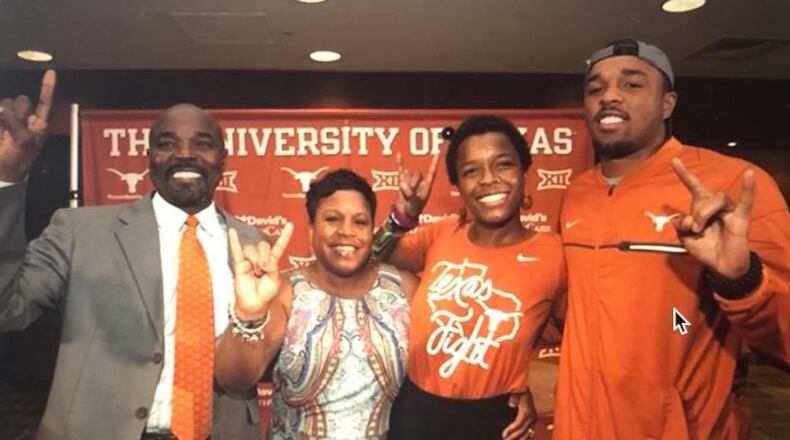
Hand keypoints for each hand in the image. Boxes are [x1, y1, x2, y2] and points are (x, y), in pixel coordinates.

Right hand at [0, 70, 55, 181]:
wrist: (2, 169)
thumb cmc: (18, 159)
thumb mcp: (22, 142)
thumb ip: (16, 123)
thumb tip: (2, 108)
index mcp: (39, 123)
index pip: (45, 101)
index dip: (47, 87)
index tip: (52, 72)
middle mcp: (27, 118)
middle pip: (20, 99)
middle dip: (16, 110)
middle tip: (13, 129)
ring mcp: (11, 118)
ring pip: (6, 102)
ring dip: (3, 115)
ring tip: (5, 133)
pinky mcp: (0, 119)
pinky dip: (0, 116)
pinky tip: (2, 130)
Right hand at [229, 224, 293, 319]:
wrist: (254, 305)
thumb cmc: (265, 295)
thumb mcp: (275, 281)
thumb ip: (273, 268)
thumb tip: (264, 260)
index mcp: (272, 262)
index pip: (279, 246)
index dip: (285, 236)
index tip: (290, 224)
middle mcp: (261, 259)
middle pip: (263, 245)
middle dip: (264, 254)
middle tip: (264, 267)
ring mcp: (249, 261)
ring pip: (251, 248)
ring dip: (254, 257)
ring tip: (255, 269)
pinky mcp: (239, 265)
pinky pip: (236, 251)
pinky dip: (234, 241)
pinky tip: (233, 232)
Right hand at [395, 151, 439, 219]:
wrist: (405, 214)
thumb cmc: (413, 210)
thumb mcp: (414, 203)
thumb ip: (409, 194)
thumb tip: (402, 184)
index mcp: (427, 186)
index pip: (432, 172)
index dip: (434, 163)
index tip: (437, 152)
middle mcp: (420, 182)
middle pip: (417, 174)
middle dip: (413, 182)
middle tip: (410, 192)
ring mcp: (411, 181)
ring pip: (409, 174)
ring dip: (406, 182)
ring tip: (405, 193)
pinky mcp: (403, 182)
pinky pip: (401, 170)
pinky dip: (400, 163)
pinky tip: (399, 154)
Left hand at [502, 390, 536, 439]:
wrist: (526, 389)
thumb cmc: (519, 392)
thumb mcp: (516, 393)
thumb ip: (514, 398)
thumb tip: (511, 404)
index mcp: (527, 412)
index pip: (518, 424)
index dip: (511, 430)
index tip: (503, 435)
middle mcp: (532, 417)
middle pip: (522, 431)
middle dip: (514, 437)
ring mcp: (534, 419)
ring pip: (527, 433)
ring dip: (520, 438)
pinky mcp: (534, 420)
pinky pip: (529, 431)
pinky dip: (524, 436)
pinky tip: (519, 439)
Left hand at [671, 158, 753, 278]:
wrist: (721, 266)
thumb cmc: (705, 250)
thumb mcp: (685, 239)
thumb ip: (680, 226)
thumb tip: (684, 217)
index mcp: (701, 208)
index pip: (694, 186)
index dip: (684, 174)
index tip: (674, 160)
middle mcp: (715, 206)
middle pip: (704, 196)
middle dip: (695, 212)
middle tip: (694, 229)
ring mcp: (729, 211)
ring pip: (717, 199)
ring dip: (705, 212)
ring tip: (700, 228)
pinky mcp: (741, 219)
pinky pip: (746, 201)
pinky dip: (747, 188)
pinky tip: (748, 174)